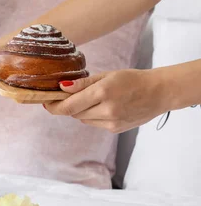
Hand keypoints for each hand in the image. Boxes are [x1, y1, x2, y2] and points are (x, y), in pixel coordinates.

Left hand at [44, 69, 170, 132]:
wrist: (159, 92)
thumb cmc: (132, 79)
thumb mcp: (107, 75)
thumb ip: (82, 83)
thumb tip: (61, 87)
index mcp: (102, 93)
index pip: (69, 106)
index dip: (54, 106)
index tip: (46, 102)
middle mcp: (106, 110)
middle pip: (73, 113)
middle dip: (67, 105)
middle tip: (66, 96)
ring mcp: (111, 122)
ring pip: (82, 119)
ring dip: (80, 110)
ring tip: (92, 98)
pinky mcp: (115, 129)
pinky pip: (94, 124)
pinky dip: (92, 116)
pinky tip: (103, 106)